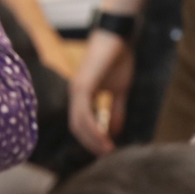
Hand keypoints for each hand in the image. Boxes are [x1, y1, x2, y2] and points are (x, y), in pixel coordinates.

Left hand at [67, 29, 135, 156]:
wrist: (118, 37)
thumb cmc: (118, 60)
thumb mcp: (119, 91)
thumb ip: (115, 110)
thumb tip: (114, 131)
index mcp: (82, 95)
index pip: (81, 124)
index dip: (93, 140)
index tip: (109, 151)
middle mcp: (75, 93)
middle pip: (77, 128)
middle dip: (92, 144)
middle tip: (108, 156)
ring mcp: (77, 89)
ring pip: (78, 123)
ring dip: (93, 140)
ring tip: (108, 151)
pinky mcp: (83, 85)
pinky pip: (84, 112)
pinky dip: (94, 127)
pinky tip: (105, 136)